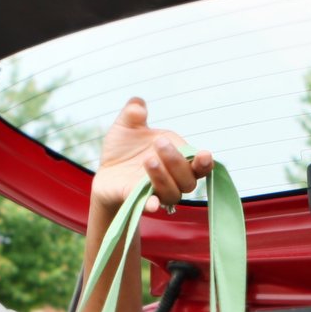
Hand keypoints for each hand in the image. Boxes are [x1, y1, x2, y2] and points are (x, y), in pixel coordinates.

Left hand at [91, 98, 212, 216]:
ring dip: (163, 178)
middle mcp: (173, 178)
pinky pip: (150, 205)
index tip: (204, 154)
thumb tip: (137, 105)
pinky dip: (153, 204)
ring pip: (172, 193)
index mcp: (177, 158)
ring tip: (148, 160)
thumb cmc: (124, 148)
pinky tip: (152, 203)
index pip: (199, 164)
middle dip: (176, 162)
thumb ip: (133, 113)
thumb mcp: (126, 125)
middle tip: (159, 143)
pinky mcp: (138, 200)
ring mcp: (157, 191)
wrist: (105, 171)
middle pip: (188, 179)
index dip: (204, 162)